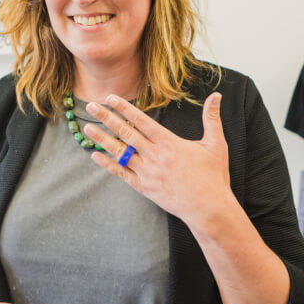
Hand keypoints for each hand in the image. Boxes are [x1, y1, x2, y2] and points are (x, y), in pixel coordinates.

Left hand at [84, 92, 233, 226]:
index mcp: (170, 143)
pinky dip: (108, 164)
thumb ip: (212, 118)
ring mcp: (148, 173)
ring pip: (120, 152)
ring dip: (102, 139)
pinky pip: (122, 174)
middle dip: (107, 118)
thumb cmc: (214, 176)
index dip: (125, 108)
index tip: (110, 98)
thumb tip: (217, 95)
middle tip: (91, 106)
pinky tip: (94, 155)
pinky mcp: (144, 188)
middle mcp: (155, 156)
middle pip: (126, 133)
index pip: (142, 121)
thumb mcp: (216, 144)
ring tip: (87, 127)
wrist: (208, 208)